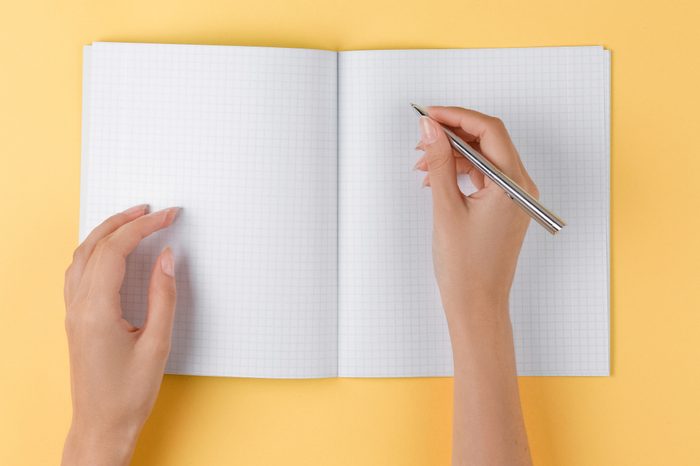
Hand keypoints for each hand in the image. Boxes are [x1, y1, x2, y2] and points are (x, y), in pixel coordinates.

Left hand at [62, 205, 179, 465]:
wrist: (102, 425)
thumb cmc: (129, 393)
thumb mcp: (157, 344)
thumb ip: (163, 296)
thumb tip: (166, 258)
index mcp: (96, 310)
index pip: (117, 250)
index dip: (144, 226)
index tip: (168, 215)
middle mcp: (78, 306)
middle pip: (95, 245)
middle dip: (125, 221)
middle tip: (153, 210)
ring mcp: (73, 312)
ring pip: (82, 255)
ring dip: (107, 231)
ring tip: (133, 220)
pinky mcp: (75, 319)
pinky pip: (78, 271)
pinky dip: (95, 249)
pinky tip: (111, 250)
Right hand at [415, 106, 537, 324]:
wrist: (477, 305)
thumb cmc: (466, 266)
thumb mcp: (446, 207)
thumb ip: (440, 162)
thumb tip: (430, 128)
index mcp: (513, 184)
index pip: (489, 130)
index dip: (457, 116)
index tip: (430, 114)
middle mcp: (520, 187)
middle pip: (489, 140)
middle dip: (453, 133)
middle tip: (422, 135)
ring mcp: (514, 197)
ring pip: (484, 158)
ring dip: (454, 154)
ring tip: (423, 164)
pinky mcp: (505, 207)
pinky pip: (483, 176)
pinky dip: (460, 172)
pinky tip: (436, 179)